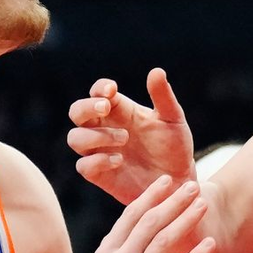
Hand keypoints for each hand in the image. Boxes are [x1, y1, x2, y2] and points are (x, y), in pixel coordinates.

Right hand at [60, 175, 214, 252]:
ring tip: (203, 205)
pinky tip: (210, 244)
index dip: (150, 196)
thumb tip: (130, 232)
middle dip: (173, 201)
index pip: (130, 217)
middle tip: (192, 185)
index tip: (166, 180)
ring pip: (164, 241)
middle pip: (150, 222)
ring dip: (186, 219)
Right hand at [67, 70, 194, 201]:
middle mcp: (105, 128)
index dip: (99, 88)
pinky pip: (83, 166)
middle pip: (77, 112)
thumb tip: (156, 71)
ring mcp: (100, 151)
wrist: (177, 180)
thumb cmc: (174, 147)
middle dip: (86, 107)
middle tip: (105, 108)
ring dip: (95, 136)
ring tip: (124, 138)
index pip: (98, 92)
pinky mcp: (100, 174)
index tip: (112, 90)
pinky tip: (119, 160)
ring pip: (75, 138)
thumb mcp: (173, 119)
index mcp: (120, 110)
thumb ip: (163, 97)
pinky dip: (97, 161)